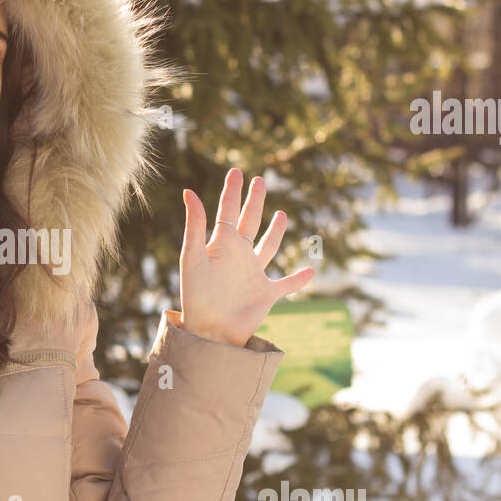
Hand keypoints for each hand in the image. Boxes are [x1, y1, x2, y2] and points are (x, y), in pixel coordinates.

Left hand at [178, 168, 313, 347]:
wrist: (210, 330)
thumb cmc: (196, 294)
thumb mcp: (193, 256)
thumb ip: (195, 224)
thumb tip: (189, 190)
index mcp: (222, 244)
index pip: (227, 210)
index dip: (231, 191)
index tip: (236, 171)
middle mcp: (239, 255)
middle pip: (249, 222)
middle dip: (254, 202)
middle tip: (259, 181)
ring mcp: (253, 274)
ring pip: (268, 247)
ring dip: (275, 231)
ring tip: (281, 214)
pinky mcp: (266, 294)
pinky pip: (286, 285)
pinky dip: (299, 279)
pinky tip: (311, 271)